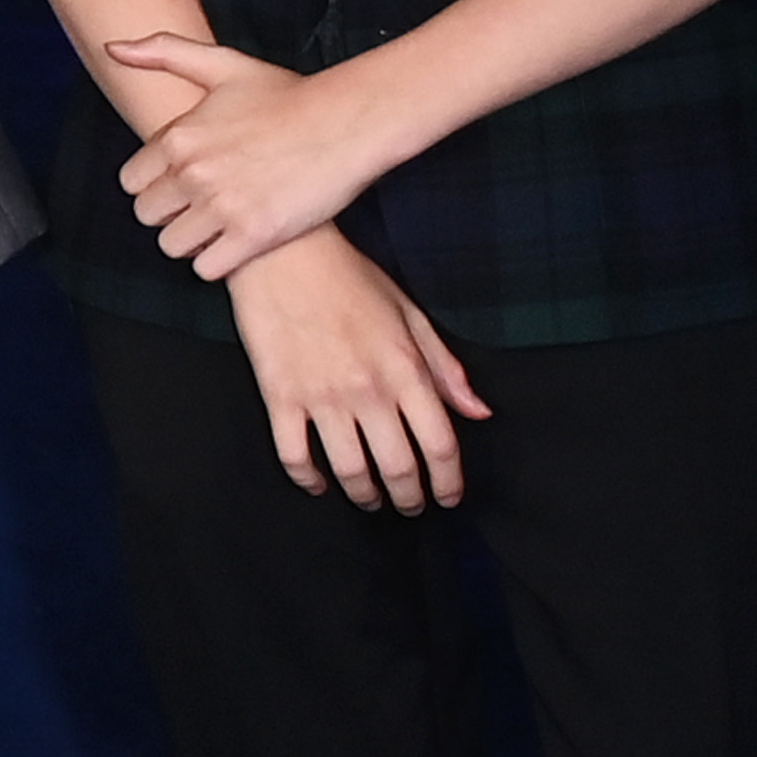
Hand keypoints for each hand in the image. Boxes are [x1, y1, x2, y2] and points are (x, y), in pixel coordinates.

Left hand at [113, 34, 409, 279]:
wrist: (347, 124)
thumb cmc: (287, 95)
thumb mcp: (223, 64)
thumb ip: (163, 53)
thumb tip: (112, 48)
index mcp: (178, 138)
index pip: (131, 181)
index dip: (155, 183)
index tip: (180, 181)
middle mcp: (193, 174)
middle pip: (148, 215)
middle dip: (169, 212)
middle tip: (200, 205)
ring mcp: (222, 207)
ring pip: (172, 245)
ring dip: (191, 240)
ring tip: (217, 225)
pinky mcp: (254, 236)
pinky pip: (207, 269)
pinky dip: (218, 262)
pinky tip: (235, 244)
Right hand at [226, 232, 488, 512]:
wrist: (282, 251)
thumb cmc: (348, 277)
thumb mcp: (409, 314)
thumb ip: (445, 368)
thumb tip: (477, 411)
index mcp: (405, 369)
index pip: (440, 445)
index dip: (448, 482)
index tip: (447, 497)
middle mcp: (367, 389)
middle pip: (398, 467)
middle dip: (409, 497)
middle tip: (409, 505)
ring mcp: (321, 395)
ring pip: (350, 470)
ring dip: (364, 496)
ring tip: (369, 500)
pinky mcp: (280, 395)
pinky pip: (293, 454)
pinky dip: (307, 479)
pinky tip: (317, 484)